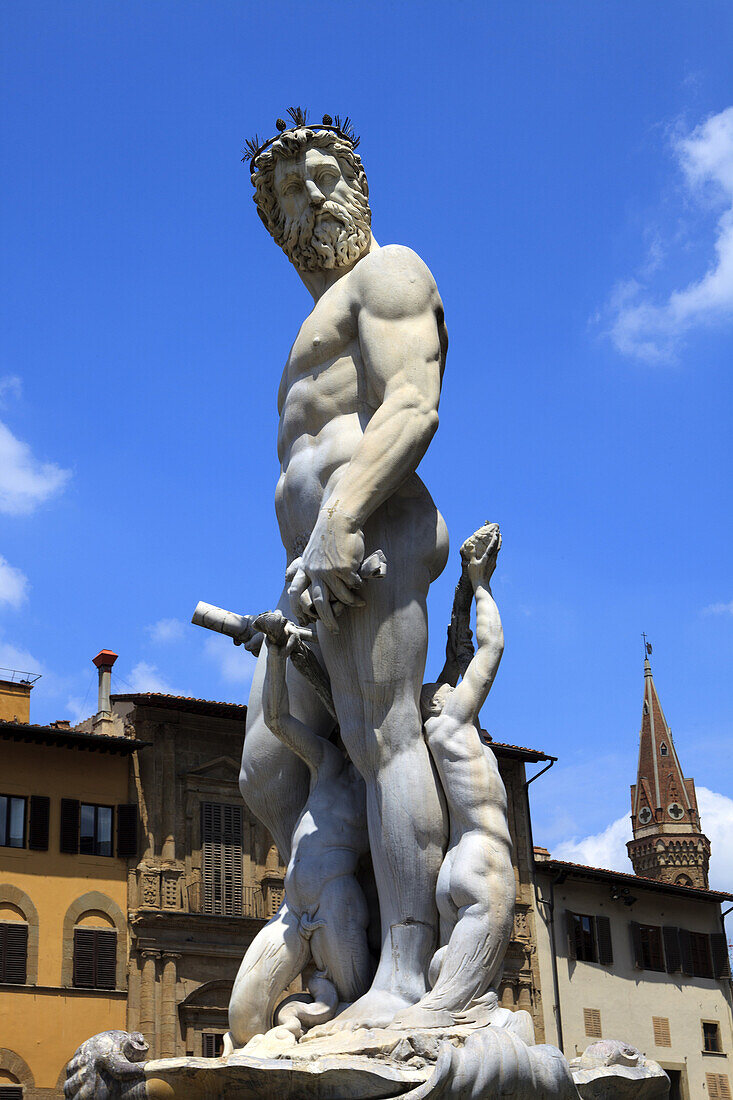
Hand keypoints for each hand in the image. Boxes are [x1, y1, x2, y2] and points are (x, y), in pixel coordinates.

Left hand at [288, 509, 364, 631]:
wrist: (338, 519)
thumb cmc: (327, 534)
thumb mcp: (309, 550)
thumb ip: (302, 566)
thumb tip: (287, 577)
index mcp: (305, 568)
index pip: (296, 593)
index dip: (298, 608)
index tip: (304, 620)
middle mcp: (315, 572)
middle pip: (319, 602)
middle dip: (327, 619)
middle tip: (335, 630)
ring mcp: (329, 571)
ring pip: (340, 596)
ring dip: (351, 602)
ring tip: (360, 604)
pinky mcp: (344, 569)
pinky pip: (352, 585)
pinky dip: (358, 587)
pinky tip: (362, 585)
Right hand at [460, 522, 500, 587]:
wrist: (481, 585)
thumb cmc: (476, 575)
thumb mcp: (471, 563)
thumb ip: (472, 554)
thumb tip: (470, 545)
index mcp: (487, 557)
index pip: (493, 545)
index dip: (495, 538)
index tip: (497, 531)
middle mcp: (492, 559)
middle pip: (497, 547)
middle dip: (499, 539)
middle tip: (500, 533)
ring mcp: (493, 563)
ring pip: (497, 552)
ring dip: (498, 545)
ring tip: (498, 540)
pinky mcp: (492, 567)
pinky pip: (495, 556)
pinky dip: (495, 551)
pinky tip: (493, 552)